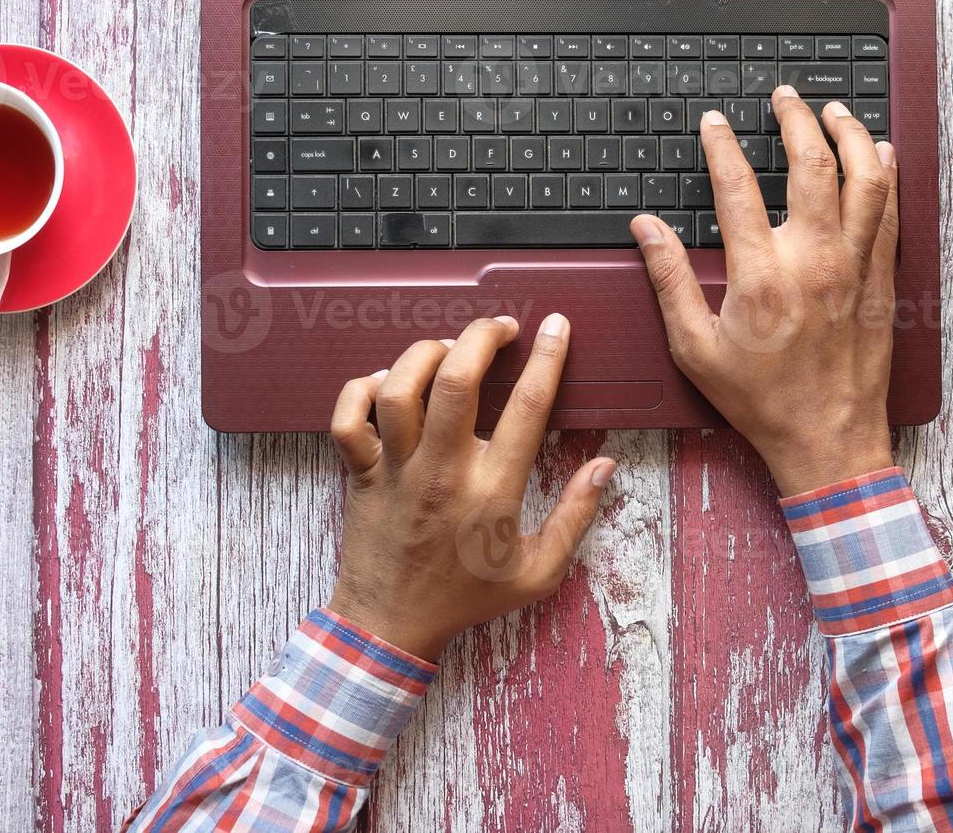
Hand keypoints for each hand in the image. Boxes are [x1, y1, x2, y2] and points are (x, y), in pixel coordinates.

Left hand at [325, 313, 615, 660]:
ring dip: (424, 355)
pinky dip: (360, 388)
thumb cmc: (466, 598)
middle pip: (458, 381)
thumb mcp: (538, 573)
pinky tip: (386, 381)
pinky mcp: (360, 474)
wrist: (391, 626)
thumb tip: (606, 466)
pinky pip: (347, 419)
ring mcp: (396, 470)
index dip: (547, 358)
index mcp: (492, 491)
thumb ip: (575, 517)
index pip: (527, 408)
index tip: (555, 327)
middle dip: (481, 337)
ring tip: (448, 348)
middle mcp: (443, 471)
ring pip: (399, 389)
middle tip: (500, 327)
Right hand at [630, 88, 899, 495]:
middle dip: (797, 118)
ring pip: (866, 178)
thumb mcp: (695, 348)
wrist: (828, 439)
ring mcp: (855, 268)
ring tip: (835, 110)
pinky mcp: (882, 280)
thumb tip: (645, 229)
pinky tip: (878, 154)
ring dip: (850, 134)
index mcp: (761, 276)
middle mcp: (814, 261)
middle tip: (784, 97)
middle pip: (813, 165)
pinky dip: (886, 175)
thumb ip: (670, 280)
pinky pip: (890, 212)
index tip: (715, 123)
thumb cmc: (761, 401)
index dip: (723, 146)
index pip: (738, 188)